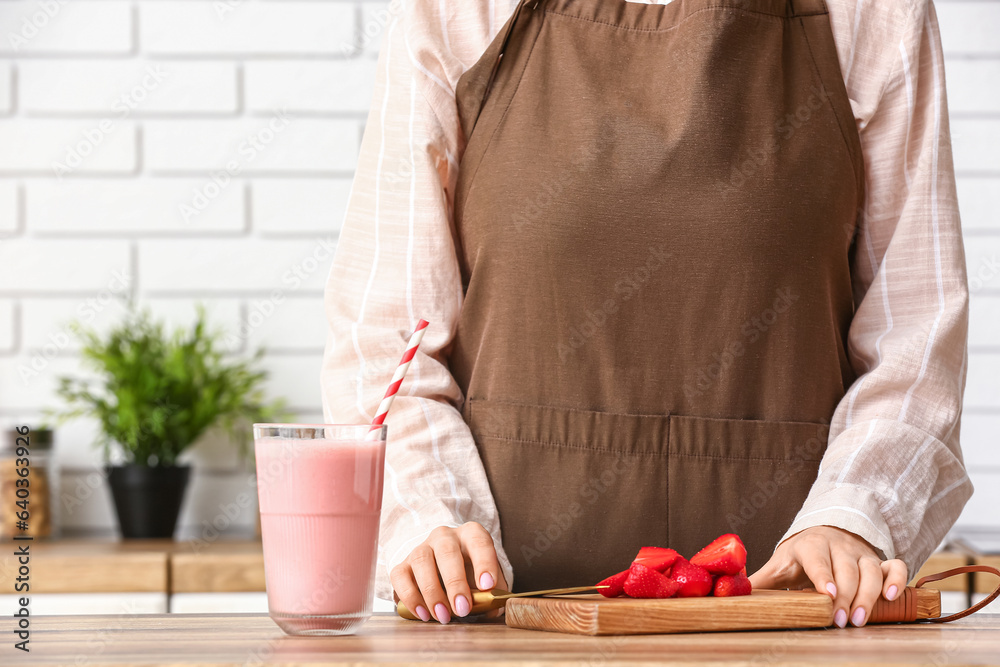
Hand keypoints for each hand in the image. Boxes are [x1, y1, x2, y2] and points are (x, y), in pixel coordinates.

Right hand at [390, 522, 506, 623]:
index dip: (484, 562)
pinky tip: (423, 614)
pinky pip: (400, 576)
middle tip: (463, 609)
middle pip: (447, 552)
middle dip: (455, 583)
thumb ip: (492, 593)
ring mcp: (421, 548)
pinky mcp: (403, 564)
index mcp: (470, 534)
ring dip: (432, 592)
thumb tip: (493, 610)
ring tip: (443, 616)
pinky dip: (410, 597)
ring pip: (421, 562)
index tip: (487, 586)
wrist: (443, 571)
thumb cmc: (470, 575)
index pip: (478, 541)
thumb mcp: (486, 579)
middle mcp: (444, 536)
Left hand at [748, 525, 907, 627]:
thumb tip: (733, 591)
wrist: (825, 533)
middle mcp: (838, 546)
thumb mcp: (780, 564)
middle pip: (847, 569)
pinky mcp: (879, 559)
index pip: (818, 558)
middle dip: (846, 596)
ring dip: (869, 594)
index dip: (823, 576)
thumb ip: (760, 580)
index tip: (828, 595)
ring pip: (871, 569)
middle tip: (842, 622)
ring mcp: (861, 552)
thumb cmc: (800, 556)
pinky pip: (895, 565)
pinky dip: (897, 579)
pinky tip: (891, 596)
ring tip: (861, 619)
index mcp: (810, 545)